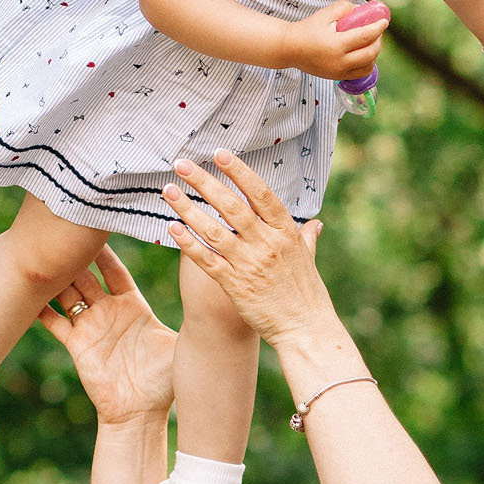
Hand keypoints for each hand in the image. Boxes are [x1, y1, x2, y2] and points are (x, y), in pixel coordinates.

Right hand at [35, 246, 178, 425]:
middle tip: (66, 231)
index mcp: (133, 306)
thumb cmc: (163, 381)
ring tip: (45, 252)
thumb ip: (185, 313)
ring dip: (58, 275)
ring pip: (68, 293)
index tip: (99, 230)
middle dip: (77, 256)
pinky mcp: (76, 345)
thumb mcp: (177, 342)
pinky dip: (41, 307)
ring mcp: (90, 327)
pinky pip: (54, 321)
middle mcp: (109, 312)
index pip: (115, 271)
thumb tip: (207, 288)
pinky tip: (27, 290)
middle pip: (88, 276)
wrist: (140, 414)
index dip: (106, 252)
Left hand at [163, 152, 334, 344]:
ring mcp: (250, 264)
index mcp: (286, 232)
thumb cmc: (306, 294)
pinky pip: (207, 260)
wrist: (305, 329)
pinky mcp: (235, 285)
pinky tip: (171, 227)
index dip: (240, 172)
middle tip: (182, 164)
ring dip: (188, 208)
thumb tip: (314, 224)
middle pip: (232, 206)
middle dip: (205, 182)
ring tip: (168, 191)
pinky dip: (188, 243)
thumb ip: (307, 238)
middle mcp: (267, 244)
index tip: (220, 154)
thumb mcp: (309, 260)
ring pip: (213, 230)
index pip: (260, 193)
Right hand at [278, 0, 386, 81]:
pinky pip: (360, 73)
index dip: (377, 28)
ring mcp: (339, 72)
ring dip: (374, 54)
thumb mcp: (325, 14)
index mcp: (336, 45)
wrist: (290, 49)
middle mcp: (339, 61)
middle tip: (378, 31)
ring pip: (368, 66)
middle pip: (370, 53)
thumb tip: (362, 9)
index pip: (364, 37)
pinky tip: (364, 53)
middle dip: (378, 41)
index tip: (384, 21)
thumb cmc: (307, 29)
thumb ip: (345, 8)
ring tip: (371, 42)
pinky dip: (367, 64)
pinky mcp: (337, 77)